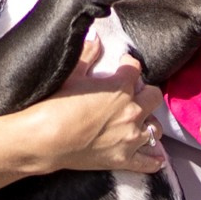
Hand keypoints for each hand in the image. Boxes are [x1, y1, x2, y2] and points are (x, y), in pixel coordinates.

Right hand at [26, 33, 166, 173]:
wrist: (44, 140)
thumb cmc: (55, 106)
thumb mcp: (70, 74)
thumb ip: (87, 54)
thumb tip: (95, 38)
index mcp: (121, 87)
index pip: (135, 69)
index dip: (129, 65)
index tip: (123, 65)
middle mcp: (132, 111)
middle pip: (154, 97)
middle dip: (145, 93)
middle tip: (133, 94)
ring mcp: (131, 137)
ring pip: (156, 128)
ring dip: (149, 123)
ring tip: (140, 123)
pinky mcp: (124, 159)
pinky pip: (149, 161)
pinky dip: (153, 159)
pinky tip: (155, 156)